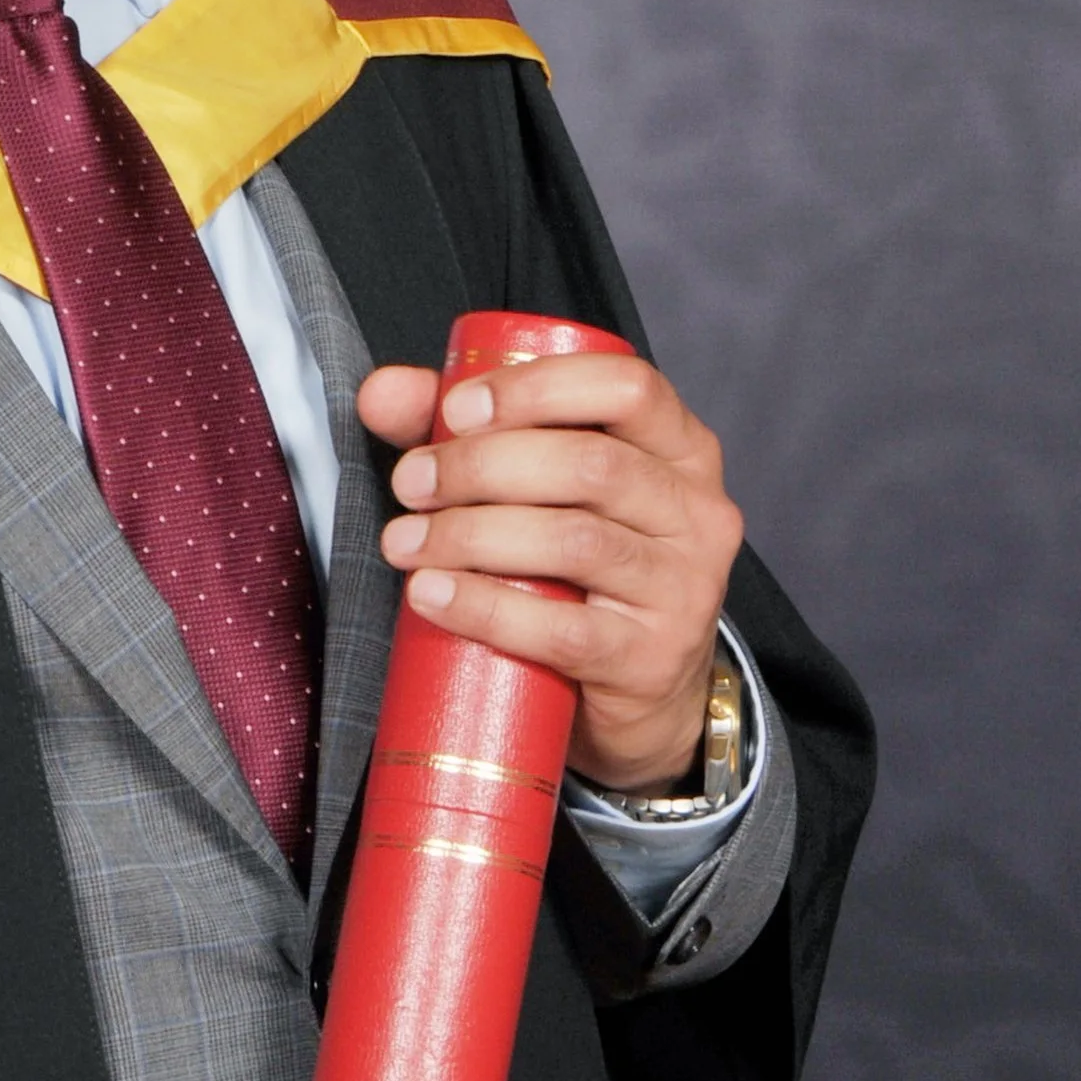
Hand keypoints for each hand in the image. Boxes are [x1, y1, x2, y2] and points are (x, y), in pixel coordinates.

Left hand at [358, 353, 742, 793]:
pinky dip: (484, 607)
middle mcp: (696, 512)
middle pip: (589, 465)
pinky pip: (562, 630)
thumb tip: (384, 393)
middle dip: (479, 466)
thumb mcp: (539, 488)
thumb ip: (464, 431)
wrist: (639, 692)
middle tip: (410, 483)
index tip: (455, 411)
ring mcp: (684, 589)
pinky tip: (430, 594)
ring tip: (403, 542)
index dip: (536, 389)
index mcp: (679, 449)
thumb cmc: (580, 569)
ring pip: (573, 541)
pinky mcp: (649, 660)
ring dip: (469, 535)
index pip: (628, 388)